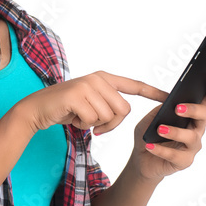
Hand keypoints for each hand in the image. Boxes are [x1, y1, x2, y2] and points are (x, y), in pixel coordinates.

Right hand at [19, 71, 167, 134]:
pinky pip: (93, 120)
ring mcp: (87, 85)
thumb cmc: (66, 110)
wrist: (36, 109)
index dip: (152, 92)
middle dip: (111, 124)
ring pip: (108, 116)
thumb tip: (123, 114)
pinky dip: (83, 125)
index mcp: (104, 79)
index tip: (168, 97)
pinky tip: (72, 118)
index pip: (134, 85)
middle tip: (95, 126)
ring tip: (79, 117)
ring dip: (94, 124)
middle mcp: (98, 79)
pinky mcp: (77, 95)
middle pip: (123, 110)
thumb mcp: (91, 106)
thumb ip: (108, 106)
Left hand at [129, 80, 205, 180]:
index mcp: (191, 114)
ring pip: (191, 137)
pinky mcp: (184, 161)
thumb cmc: (151, 134)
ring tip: (160, 129)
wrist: (143, 158)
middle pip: (204, 115)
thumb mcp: (152, 117)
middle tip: (178, 108)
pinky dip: (161, 150)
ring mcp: (192, 146)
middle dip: (194, 110)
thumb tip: (169, 101)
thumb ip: (162, 108)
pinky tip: (150, 145)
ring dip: (175, 132)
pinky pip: (175, 155)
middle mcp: (196, 129)